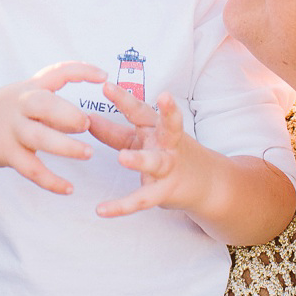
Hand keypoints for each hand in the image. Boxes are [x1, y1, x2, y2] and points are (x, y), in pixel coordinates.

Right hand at [0, 61, 106, 194]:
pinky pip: (31, 169)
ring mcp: (12, 129)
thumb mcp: (25, 96)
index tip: (104, 76)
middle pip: (44, 104)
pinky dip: (50, 181)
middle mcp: (21, 105)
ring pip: (39, 138)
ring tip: (87, 153)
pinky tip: (68, 188)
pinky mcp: (7, 153)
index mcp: (31, 88)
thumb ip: (53, 102)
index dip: (81, 72)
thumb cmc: (5, 110)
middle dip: (67, 113)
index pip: (57, 72)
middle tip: (87, 123)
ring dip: (65, 146)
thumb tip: (85, 113)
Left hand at [87, 85, 215, 217]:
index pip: (138, 109)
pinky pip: (142, 199)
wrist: (208, 183)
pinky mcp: (165, 191)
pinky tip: (101, 210)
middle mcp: (163, 142)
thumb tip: (87, 120)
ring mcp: (167, 166)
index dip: (122, 97)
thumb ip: (114, 132)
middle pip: (151, 122)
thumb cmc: (169, 154)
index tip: (104, 85)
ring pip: (154, 161)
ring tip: (124, 158)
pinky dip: (122, 206)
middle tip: (124, 100)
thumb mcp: (144, 139)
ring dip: (140, 159)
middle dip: (135, 108)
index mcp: (156, 126)